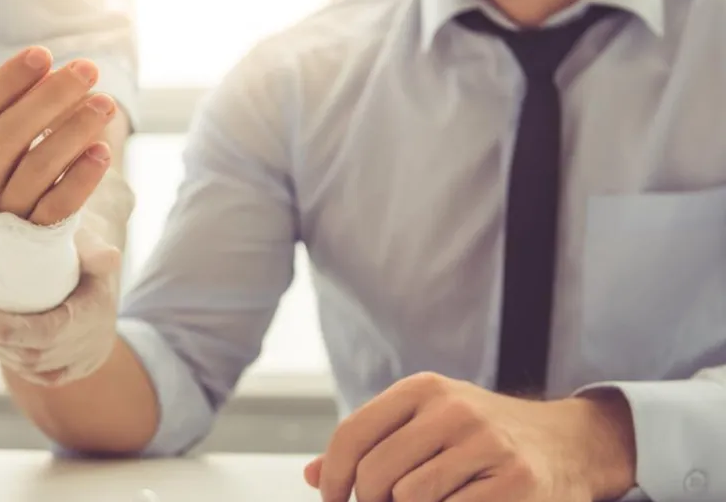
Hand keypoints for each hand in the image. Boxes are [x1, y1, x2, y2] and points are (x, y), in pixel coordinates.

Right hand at [0, 46, 118, 226]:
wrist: (20, 244)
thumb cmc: (17, 171)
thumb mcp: (14, 135)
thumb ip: (28, 105)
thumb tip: (59, 74)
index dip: (6, 81)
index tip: (42, 54)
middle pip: (8, 135)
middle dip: (49, 97)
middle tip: (88, 69)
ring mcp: (6, 212)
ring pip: (36, 168)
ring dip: (74, 130)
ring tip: (105, 103)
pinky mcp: (35, 238)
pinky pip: (58, 206)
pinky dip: (82, 177)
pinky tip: (103, 151)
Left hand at [0, 227, 121, 385]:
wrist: (104, 277)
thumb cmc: (87, 253)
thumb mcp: (92, 245)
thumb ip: (95, 250)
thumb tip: (108, 256)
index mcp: (95, 315)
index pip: (47, 334)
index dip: (5, 328)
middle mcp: (92, 344)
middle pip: (33, 355)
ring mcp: (84, 361)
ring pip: (31, 368)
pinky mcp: (74, 369)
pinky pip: (38, 375)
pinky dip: (11, 359)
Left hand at [304, 373, 636, 501]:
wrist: (569, 443)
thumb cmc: (481, 438)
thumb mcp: (425, 425)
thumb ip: (371, 445)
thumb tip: (310, 475)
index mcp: (423, 389)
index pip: (351, 434)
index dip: (331, 476)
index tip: (332, 500)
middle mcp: (453, 408)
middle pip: (375, 473)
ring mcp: (487, 443)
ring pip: (409, 498)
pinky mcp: (517, 481)